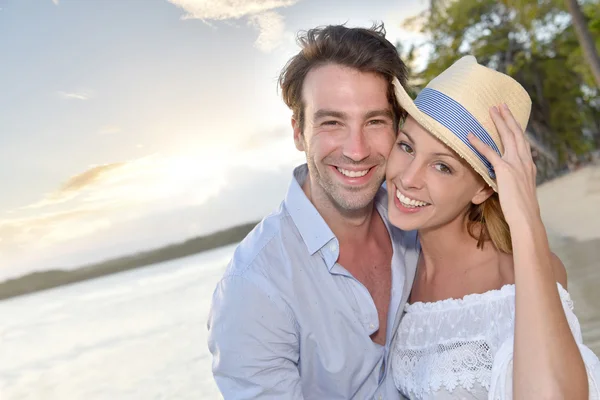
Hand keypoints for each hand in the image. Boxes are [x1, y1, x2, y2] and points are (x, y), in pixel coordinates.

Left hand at [468, 104, 539, 228]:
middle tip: (501, 105)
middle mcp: (525, 162)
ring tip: (492, 110)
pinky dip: (479, 143)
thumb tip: (500, 181)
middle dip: (508, 118)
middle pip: (517, 134)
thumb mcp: (517, 191)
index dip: (516, 129)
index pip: (522, 142)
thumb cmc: (520, 210)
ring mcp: (516, 164)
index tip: (510, 118)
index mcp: (528, 166)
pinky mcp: (505, 170)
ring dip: (500, 121)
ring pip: (508, 136)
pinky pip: (490, 153)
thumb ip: (509, 182)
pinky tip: (470, 136)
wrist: (525, 218)